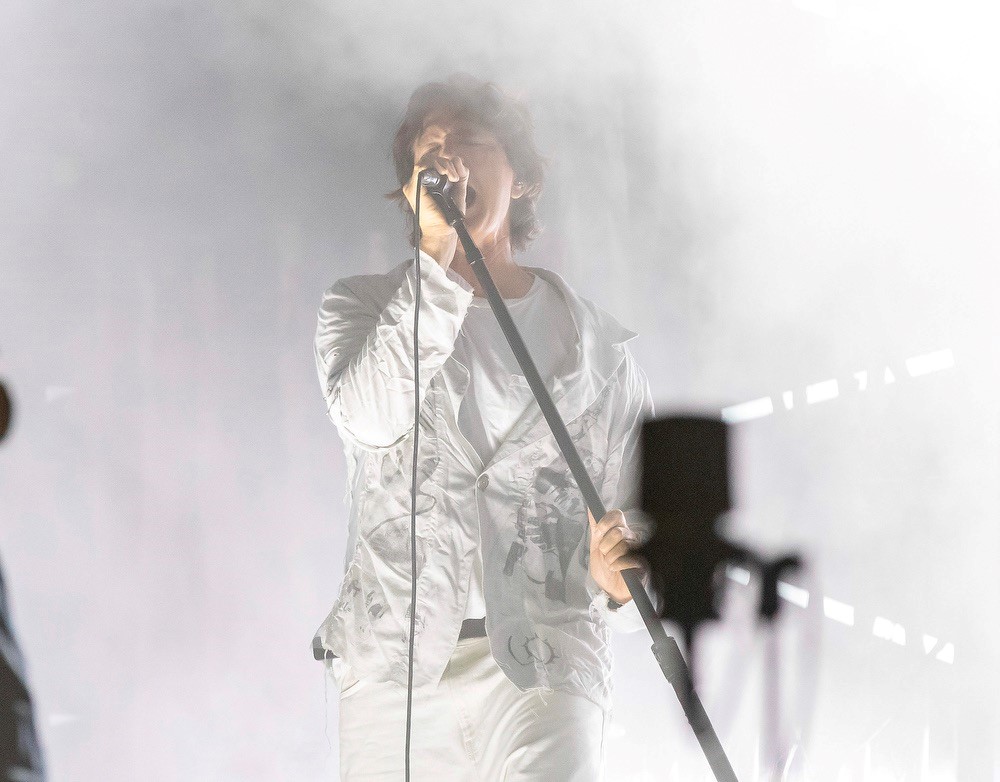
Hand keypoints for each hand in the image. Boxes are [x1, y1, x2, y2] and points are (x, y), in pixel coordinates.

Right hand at [401, 148, 468, 267]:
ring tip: (452, 177)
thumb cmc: (449, 215)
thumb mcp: (458, 190)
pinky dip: (433, 165)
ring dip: (443, 164)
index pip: (435, 161)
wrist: (443, 230)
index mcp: (429, 181)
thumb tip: (458, 162)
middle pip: (431, 158)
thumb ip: (461, 175)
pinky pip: (420, 166)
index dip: (448, 163)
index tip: (457, 176)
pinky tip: (444, 174)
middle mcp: (420, 181)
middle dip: (447, 164)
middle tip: (455, 178)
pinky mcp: (413, 187)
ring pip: (426, 159)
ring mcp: (414, 184)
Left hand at [588, 508, 646, 605]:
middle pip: (618, 531)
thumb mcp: (595, 548)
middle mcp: (630, 537)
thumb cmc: (605, 568)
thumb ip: (595, 528)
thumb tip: (591, 508)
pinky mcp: (641, 564)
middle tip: (604, 554)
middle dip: (605, 545)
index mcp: (618, 530)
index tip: (598, 533)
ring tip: (609, 564)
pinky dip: (617, 566)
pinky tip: (615, 569)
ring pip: (622, 546)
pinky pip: (628, 560)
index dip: (606, 522)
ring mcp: (637, 550)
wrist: (610, 589)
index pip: (617, 515)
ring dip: (610, 558)